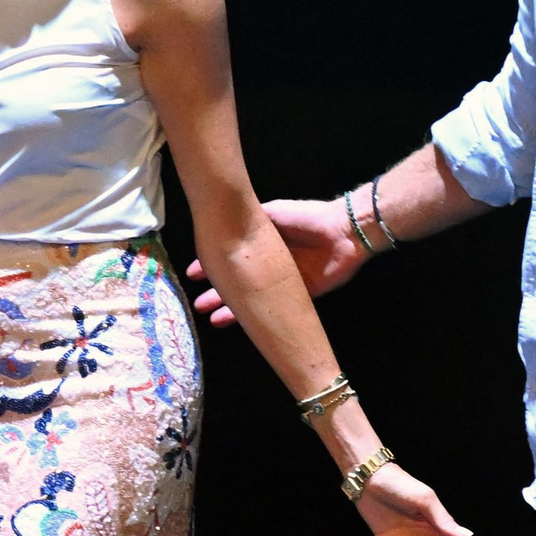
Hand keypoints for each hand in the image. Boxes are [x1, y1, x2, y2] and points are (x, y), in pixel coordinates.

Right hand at [186, 197, 368, 327]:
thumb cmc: (306, 218)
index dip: (211, 264)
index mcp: (260, 242)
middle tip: (196, 303)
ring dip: (230, 307)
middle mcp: (267, 263)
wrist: (343, 233)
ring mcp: (281, 282)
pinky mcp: (296, 296)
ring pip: (250, 297)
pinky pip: (271, 309)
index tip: (192, 274)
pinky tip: (236, 322)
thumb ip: (249, 222)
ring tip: (209, 316)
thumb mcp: (271, 214)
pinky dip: (254, 316)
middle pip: (237, 280)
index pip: (230, 256)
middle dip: (216, 291)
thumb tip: (219, 229)